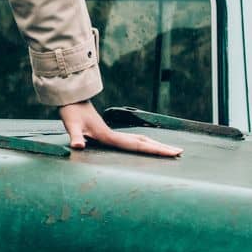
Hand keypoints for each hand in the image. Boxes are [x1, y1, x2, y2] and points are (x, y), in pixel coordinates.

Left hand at [58, 100, 181, 157]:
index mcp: (109, 136)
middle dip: (161, 148)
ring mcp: (113, 133)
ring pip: (139, 140)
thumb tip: (78, 146)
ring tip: (170, 151)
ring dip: (155, 145)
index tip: (172, 153)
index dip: (155, 150)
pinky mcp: (108, 133)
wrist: (70, 98)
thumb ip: (76, 136)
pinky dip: (143, 144)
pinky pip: (131, 140)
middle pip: (143, 142)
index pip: (137, 146)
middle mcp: (114, 135)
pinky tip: (146, 146)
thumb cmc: (70, 112)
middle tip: (180, 153)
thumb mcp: (71, 125)